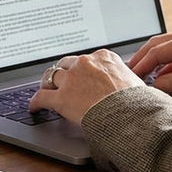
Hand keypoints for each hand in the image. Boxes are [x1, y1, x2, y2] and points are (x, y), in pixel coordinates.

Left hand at [28, 49, 142, 121]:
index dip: (80, 69)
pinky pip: (41, 97)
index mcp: (104, 57)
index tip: (79, 74)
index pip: (86, 60)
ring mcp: (72, 79)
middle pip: (66, 64)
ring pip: (51, 77)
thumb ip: (126, 79)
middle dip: (63, 73)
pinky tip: (34, 107)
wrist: (131, 114)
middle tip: (59, 82)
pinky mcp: (61, 97)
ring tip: (45, 91)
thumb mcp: (136, 82)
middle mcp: (85, 63)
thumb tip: (132, 86)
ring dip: (48, 84)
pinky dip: (35, 102)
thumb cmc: (138, 102)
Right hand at [126, 25, 171, 96]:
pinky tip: (163, 77)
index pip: (160, 50)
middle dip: (143, 59)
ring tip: (142, 76)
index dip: (142, 64)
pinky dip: (169, 65)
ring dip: (155, 62)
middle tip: (129, 74)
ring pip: (170, 50)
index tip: (131, 76)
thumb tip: (159, 84)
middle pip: (160, 45)